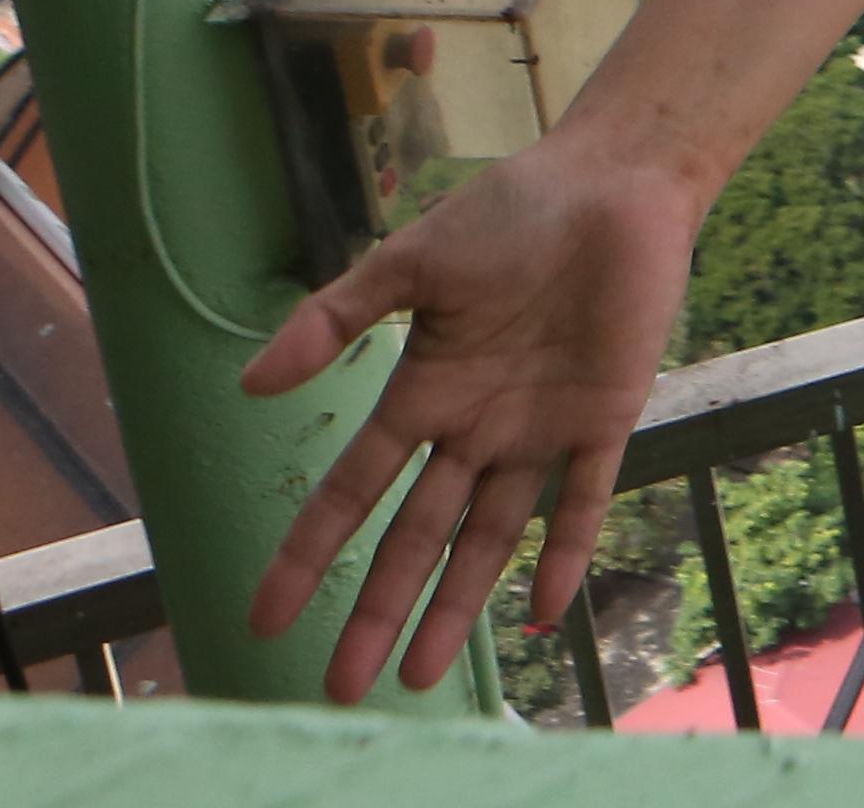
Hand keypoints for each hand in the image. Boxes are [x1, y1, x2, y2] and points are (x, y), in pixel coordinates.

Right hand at [242, 129, 710, 701]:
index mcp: (424, 392)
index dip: (309, 554)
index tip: (265, 616)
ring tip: (420, 676)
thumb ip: (333, 318)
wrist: (614, 179)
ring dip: (455, 605)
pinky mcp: (604, 418)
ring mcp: (539, 429)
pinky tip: (546, 613)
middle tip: (340, 686)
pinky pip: (583, 501)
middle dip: (375, 609)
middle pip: (413, 537)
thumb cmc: (512, 211)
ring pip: (487, 537)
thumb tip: (249, 381)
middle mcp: (475, 426)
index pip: (352, 490)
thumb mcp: (411, 262)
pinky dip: (566, 555)